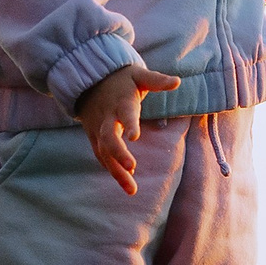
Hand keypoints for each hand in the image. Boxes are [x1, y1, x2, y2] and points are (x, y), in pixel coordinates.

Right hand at [73, 62, 181, 194]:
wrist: (88, 79)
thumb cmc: (121, 79)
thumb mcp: (138, 74)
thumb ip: (157, 80)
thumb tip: (177, 81)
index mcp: (120, 102)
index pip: (125, 113)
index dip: (129, 123)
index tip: (134, 136)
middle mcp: (107, 118)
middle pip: (108, 138)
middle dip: (119, 154)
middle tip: (132, 168)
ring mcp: (98, 129)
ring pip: (103, 153)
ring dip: (116, 171)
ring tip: (132, 190)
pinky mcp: (94, 137)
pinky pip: (101, 156)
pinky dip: (111, 170)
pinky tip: (125, 184)